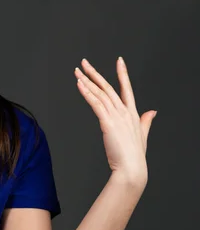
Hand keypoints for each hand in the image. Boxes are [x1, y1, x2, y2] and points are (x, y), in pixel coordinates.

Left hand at [74, 57, 155, 183]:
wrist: (131, 168)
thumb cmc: (134, 155)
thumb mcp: (142, 135)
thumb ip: (146, 121)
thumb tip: (153, 111)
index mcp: (132, 113)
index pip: (126, 88)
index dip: (122, 74)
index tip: (119, 60)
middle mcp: (125, 112)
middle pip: (108, 87)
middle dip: (95, 73)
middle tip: (84, 63)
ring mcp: (116, 116)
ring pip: (100, 93)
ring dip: (87, 81)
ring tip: (77, 72)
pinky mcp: (107, 123)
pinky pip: (95, 104)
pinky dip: (87, 93)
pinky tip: (80, 85)